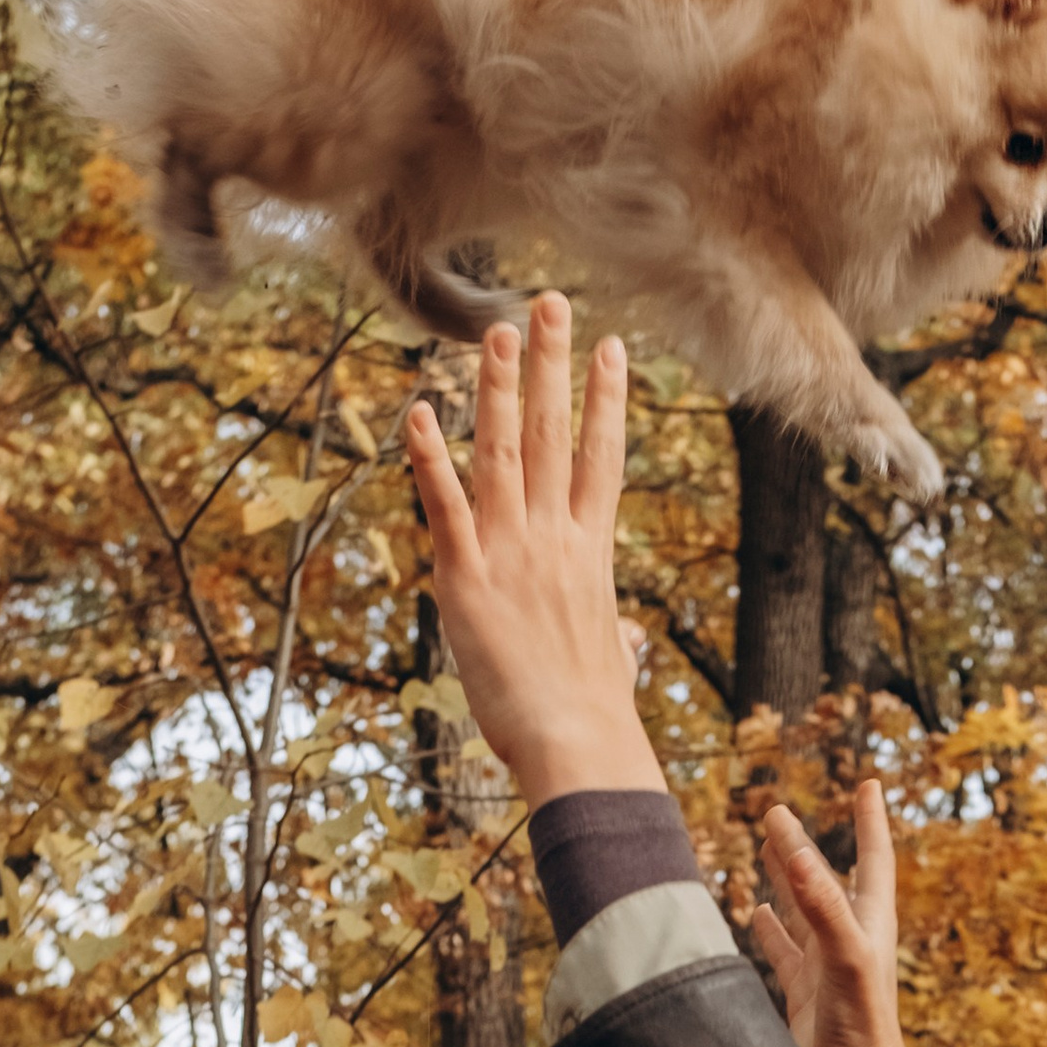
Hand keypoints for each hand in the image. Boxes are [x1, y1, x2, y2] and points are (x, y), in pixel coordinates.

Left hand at [403, 298, 660, 809]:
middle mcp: (556, 539)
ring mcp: (512, 552)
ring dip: (501, 386)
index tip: (614, 350)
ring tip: (499, 328)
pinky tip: (420, 409)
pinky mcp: (467, 577)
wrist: (576, 741)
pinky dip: (431, 455)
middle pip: (558, 434)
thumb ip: (612, 639)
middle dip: (555, 365)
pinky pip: (445, 503)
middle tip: (551, 304)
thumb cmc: (594, 716)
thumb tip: (626, 648)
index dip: (608, 400)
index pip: (603, 459)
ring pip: (506, 451)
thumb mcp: (611, 663)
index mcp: (591, 554)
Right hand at [752, 785, 946, 1046]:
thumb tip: (798, 854)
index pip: (872, 858)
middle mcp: (848, 939)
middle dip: (802, 845)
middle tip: (777, 812)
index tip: (868, 784)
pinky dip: (769, 930)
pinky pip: (783, 952)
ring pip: (800, 911)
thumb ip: (821, 906)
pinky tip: (756, 914)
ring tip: (766, 849)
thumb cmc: (861, 1027)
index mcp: (868, 922)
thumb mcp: (844, 957)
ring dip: (784, 880)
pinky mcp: (803, 994)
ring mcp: (825, 967)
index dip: (869, 821)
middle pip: (823, 878)